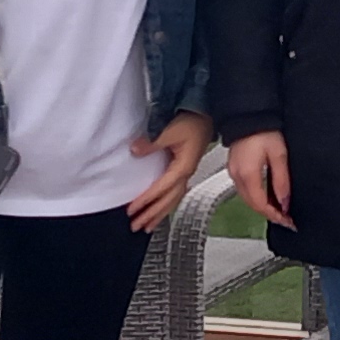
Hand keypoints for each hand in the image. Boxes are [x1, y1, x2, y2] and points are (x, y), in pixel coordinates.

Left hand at [124, 111, 217, 231]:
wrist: (207, 113)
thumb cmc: (193, 121)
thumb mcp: (170, 130)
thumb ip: (153, 142)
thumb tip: (136, 151)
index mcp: (184, 166)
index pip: (162, 188)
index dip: (147, 200)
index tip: (133, 210)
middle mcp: (186, 173)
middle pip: (168, 200)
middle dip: (152, 215)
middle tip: (136, 226)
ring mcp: (186, 172)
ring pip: (173, 199)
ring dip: (159, 213)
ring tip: (147, 225)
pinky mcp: (184, 168)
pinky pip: (174, 192)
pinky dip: (166, 204)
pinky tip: (161, 209)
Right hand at [226, 130, 294, 228]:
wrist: (249, 115)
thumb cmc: (263, 130)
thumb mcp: (279, 155)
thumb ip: (281, 181)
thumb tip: (285, 201)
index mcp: (248, 174)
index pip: (260, 205)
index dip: (275, 215)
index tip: (287, 221)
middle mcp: (237, 176)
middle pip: (253, 204)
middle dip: (270, 214)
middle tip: (286, 218)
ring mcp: (234, 172)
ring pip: (248, 198)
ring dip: (263, 206)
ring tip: (280, 209)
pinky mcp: (235, 168)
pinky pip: (245, 189)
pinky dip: (257, 196)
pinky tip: (268, 196)